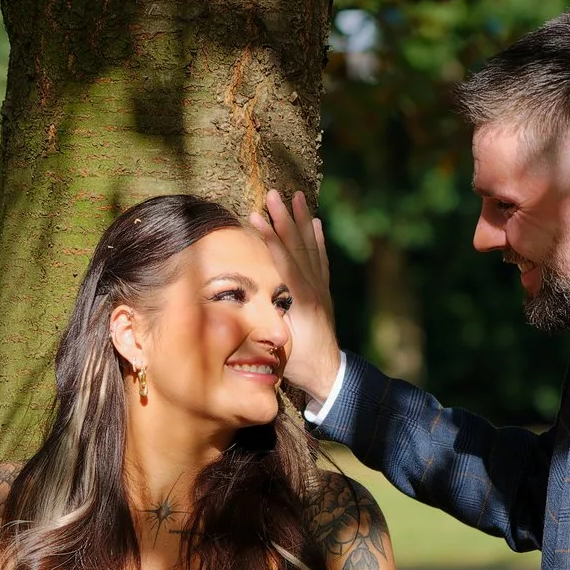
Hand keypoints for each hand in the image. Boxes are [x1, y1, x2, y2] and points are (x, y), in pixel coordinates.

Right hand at [248, 189, 340, 405]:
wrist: (327, 375)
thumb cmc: (298, 364)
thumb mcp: (278, 346)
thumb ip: (265, 324)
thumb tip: (242, 306)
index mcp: (303, 300)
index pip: (284, 261)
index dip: (270, 237)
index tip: (256, 216)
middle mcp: (315, 289)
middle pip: (298, 247)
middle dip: (284, 218)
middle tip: (274, 194)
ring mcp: (322, 289)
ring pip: (311, 248)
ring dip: (302, 221)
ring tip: (298, 197)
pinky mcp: (324, 292)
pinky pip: (321, 259)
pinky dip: (318, 240)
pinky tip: (316, 223)